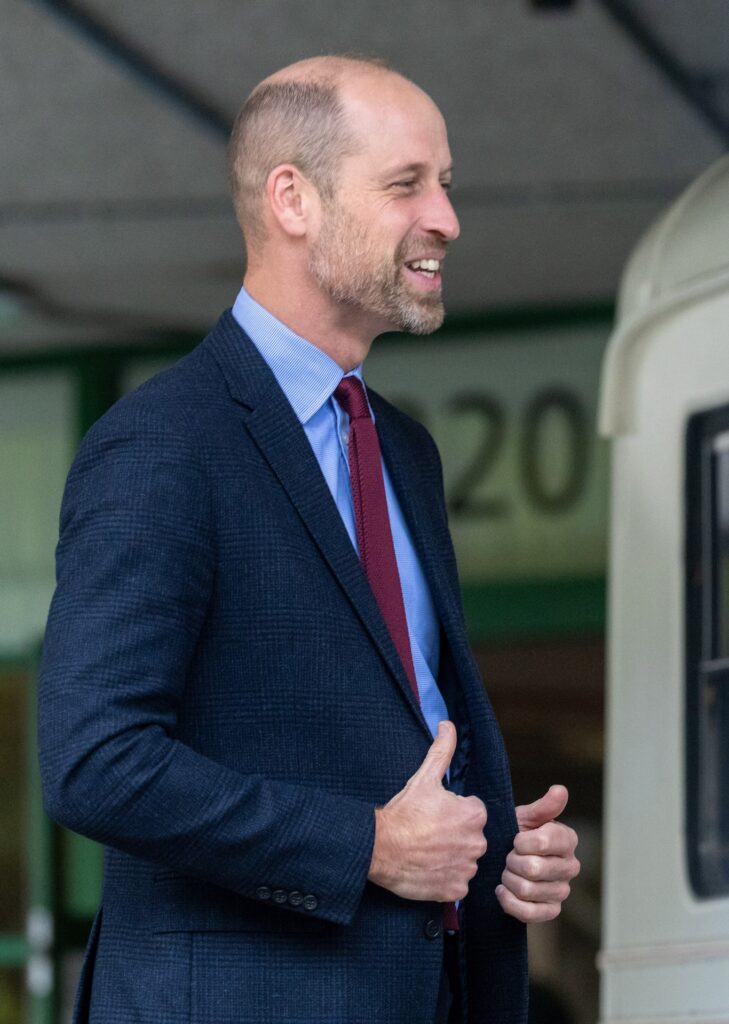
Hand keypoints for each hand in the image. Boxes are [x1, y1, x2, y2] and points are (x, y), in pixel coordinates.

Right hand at [368, 721, 487, 901]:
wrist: (381, 848)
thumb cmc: (404, 813)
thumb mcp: (424, 778)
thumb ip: (442, 750)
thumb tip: (447, 725)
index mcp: (474, 814)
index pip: (472, 812)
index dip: (452, 812)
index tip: (435, 815)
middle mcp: (478, 842)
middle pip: (470, 837)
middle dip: (454, 835)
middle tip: (429, 833)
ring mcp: (467, 868)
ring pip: (464, 860)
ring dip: (450, 857)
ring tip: (427, 851)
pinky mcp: (456, 889)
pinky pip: (456, 883)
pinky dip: (445, 878)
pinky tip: (428, 869)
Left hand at [496, 785, 579, 922]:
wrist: (503, 858)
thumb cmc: (515, 833)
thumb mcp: (525, 817)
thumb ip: (543, 807)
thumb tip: (560, 789)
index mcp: (567, 839)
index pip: (543, 842)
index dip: (521, 842)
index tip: (514, 839)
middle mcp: (571, 866)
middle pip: (533, 869)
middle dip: (512, 862)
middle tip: (507, 857)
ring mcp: (562, 891)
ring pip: (528, 890)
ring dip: (509, 880)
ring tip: (506, 872)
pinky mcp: (551, 911)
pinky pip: (529, 913)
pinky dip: (509, 902)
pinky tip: (502, 890)